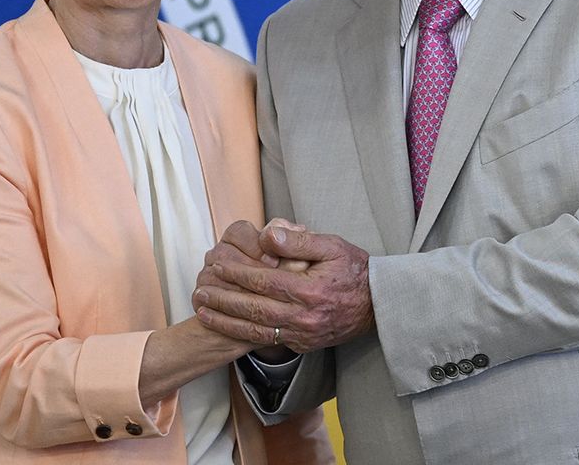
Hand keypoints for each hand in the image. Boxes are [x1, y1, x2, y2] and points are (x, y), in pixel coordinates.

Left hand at [194, 225, 373, 352]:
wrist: (378, 305)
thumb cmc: (354, 270)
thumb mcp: (332, 246)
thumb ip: (298, 241)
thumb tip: (267, 234)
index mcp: (310, 290)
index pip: (263, 281)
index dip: (237, 274)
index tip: (218, 265)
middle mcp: (304, 317)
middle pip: (253, 309)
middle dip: (223, 299)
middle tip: (199, 290)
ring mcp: (303, 335)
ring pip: (256, 330)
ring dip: (226, 320)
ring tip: (202, 310)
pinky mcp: (303, 345)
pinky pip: (268, 341)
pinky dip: (243, 334)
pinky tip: (227, 325)